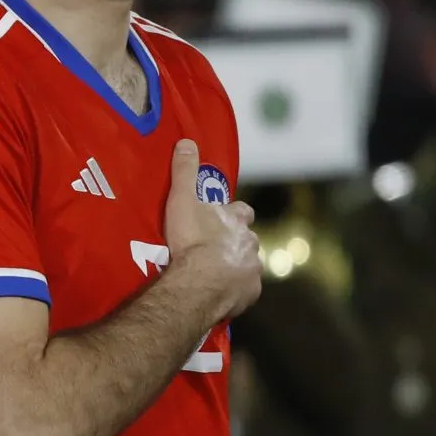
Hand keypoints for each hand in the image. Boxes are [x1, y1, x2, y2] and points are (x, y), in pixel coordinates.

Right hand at [161, 139, 260, 322]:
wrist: (200, 282)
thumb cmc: (192, 240)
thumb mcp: (182, 200)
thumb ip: (185, 172)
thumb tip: (187, 142)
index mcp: (237, 220)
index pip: (242, 211)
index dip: (234, 214)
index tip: (224, 217)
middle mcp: (250, 243)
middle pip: (247, 239)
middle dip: (235, 243)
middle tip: (214, 250)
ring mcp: (252, 270)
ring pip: (247, 265)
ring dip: (234, 268)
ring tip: (214, 275)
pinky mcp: (249, 294)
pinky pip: (243, 291)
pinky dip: (233, 291)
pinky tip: (219, 294)